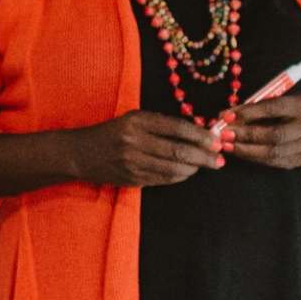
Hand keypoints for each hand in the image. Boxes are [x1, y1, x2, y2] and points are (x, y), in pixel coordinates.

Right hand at [63, 111, 222, 186]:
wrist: (81, 153)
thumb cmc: (112, 133)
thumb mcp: (133, 119)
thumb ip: (162, 124)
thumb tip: (197, 132)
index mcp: (137, 122)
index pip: (177, 128)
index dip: (201, 136)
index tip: (216, 141)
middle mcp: (135, 142)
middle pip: (179, 152)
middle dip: (204, 157)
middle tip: (219, 159)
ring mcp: (133, 163)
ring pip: (173, 169)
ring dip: (193, 169)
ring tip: (204, 165)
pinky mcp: (132, 179)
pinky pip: (163, 180)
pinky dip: (179, 177)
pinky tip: (186, 172)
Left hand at [222, 95, 300, 177]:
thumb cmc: (287, 112)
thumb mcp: (277, 101)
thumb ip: (254, 106)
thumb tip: (224, 116)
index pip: (274, 108)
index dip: (249, 113)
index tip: (228, 116)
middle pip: (276, 134)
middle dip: (247, 135)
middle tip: (225, 134)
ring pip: (273, 152)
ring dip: (246, 150)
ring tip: (227, 145)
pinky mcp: (298, 160)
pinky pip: (272, 162)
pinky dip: (252, 157)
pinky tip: (238, 152)